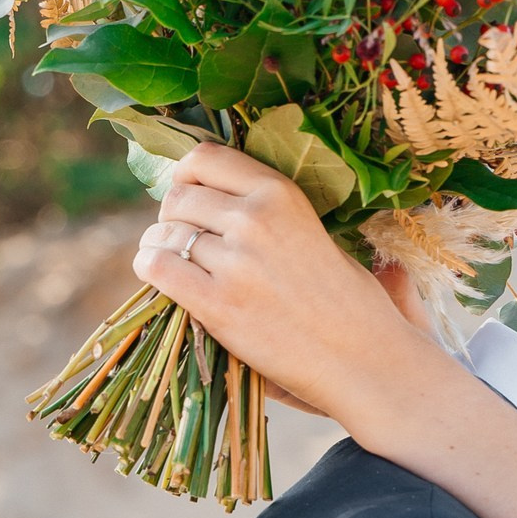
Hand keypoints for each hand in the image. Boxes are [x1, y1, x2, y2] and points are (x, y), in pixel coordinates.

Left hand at [132, 144, 434, 418]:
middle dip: (172, 217)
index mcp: (281, 193)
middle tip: (183, 242)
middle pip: (177, 197)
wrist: (366, 360)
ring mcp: (236, 261)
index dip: (186, 177)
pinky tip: (161, 279)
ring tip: (174, 265)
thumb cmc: (351, 304)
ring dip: (160, 247)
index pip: (205, 158)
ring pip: (163, 234)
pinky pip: (158, 268)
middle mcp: (255, 218)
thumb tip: (213, 200)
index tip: (189, 197)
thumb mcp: (318, 234)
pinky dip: (151, 269)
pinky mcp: (219, 304)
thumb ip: (270, 214)